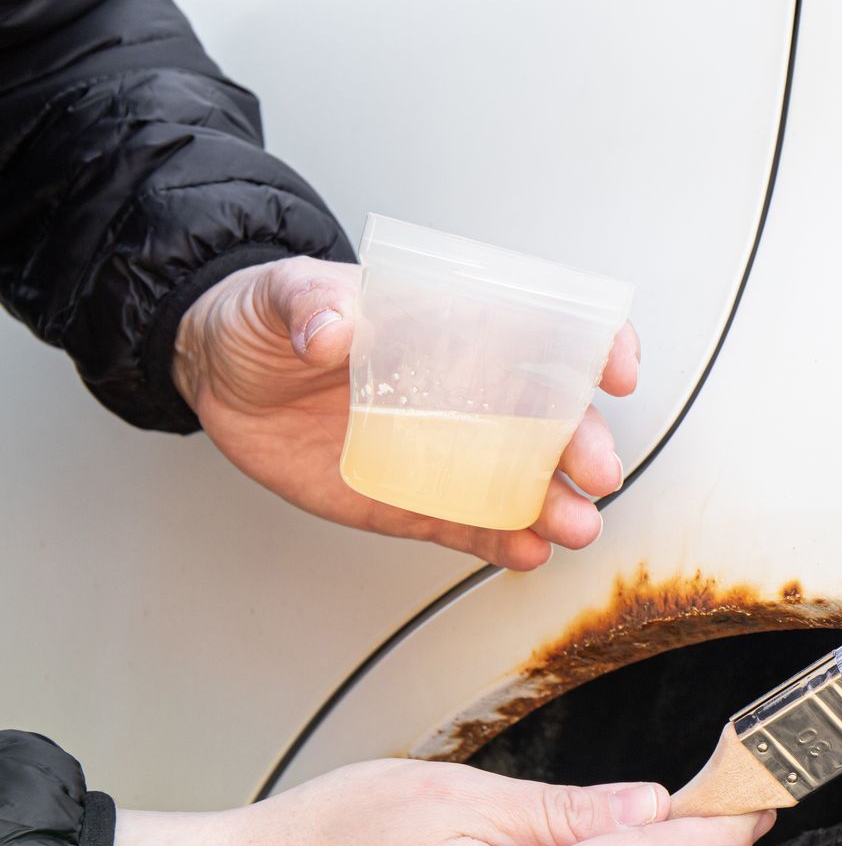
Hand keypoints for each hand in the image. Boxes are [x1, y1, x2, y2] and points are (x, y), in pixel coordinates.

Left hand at [171, 256, 641, 569]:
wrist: (222, 376)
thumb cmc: (268, 318)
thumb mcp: (284, 292)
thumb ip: (313, 304)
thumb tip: (333, 328)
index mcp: (452, 328)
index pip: (544, 330)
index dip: (592, 347)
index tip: (614, 371)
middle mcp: (466, 391)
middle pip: (547, 417)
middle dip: (582, 445)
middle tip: (596, 471)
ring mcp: (446, 449)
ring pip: (522, 481)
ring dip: (556, 505)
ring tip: (574, 528)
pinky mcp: (416, 499)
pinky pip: (473, 526)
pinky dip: (505, 542)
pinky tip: (529, 552)